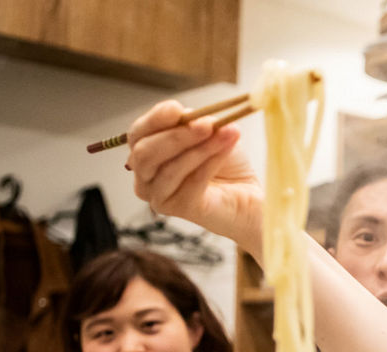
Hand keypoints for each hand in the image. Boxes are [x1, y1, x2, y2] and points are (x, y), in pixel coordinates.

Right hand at [126, 101, 263, 254]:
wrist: (248, 194)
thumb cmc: (225, 164)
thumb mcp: (209, 133)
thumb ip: (194, 122)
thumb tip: (189, 115)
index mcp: (146, 150)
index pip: (138, 133)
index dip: (155, 119)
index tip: (176, 108)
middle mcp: (145, 175)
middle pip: (145, 152)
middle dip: (177, 135)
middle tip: (207, 124)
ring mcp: (158, 195)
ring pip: (169, 168)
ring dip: (200, 149)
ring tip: (226, 135)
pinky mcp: (177, 208)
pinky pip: (191, 182)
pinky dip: (211, 163)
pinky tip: (226, 151)